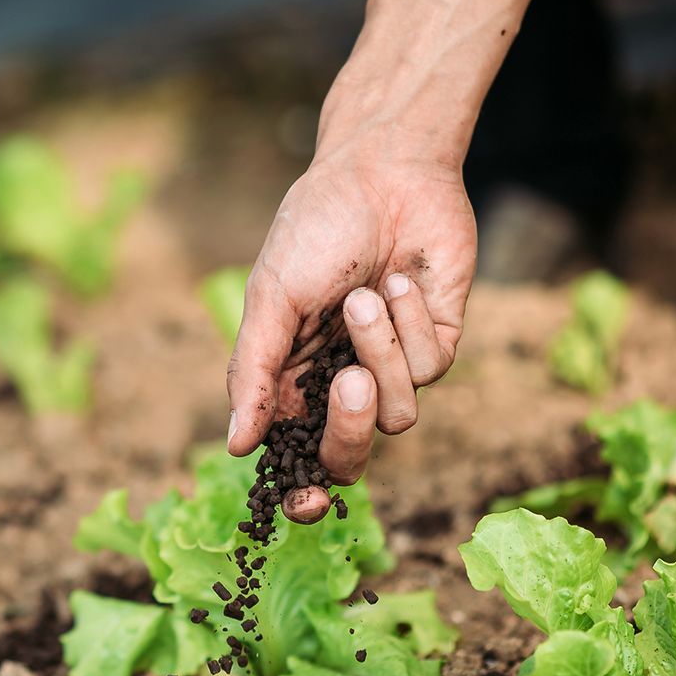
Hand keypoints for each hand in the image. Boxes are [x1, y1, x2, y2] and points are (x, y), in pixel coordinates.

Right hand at [225, 0, 561, 522]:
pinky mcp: (439, 341)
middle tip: (349, 379)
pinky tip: (403, 278)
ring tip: (369, 291)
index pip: (298, 458)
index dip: (305, 492)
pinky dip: (412, 321)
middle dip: (352, 426)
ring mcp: (394, 365)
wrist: (384, 172)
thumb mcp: (271, 298)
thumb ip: (254, 375)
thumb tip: (236, 446)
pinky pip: (431, 366)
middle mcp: (343, 381)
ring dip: (382, 349)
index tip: (308, 504)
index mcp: (293, 380)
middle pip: (352, 455)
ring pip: (400, 415)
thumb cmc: (316, 230)